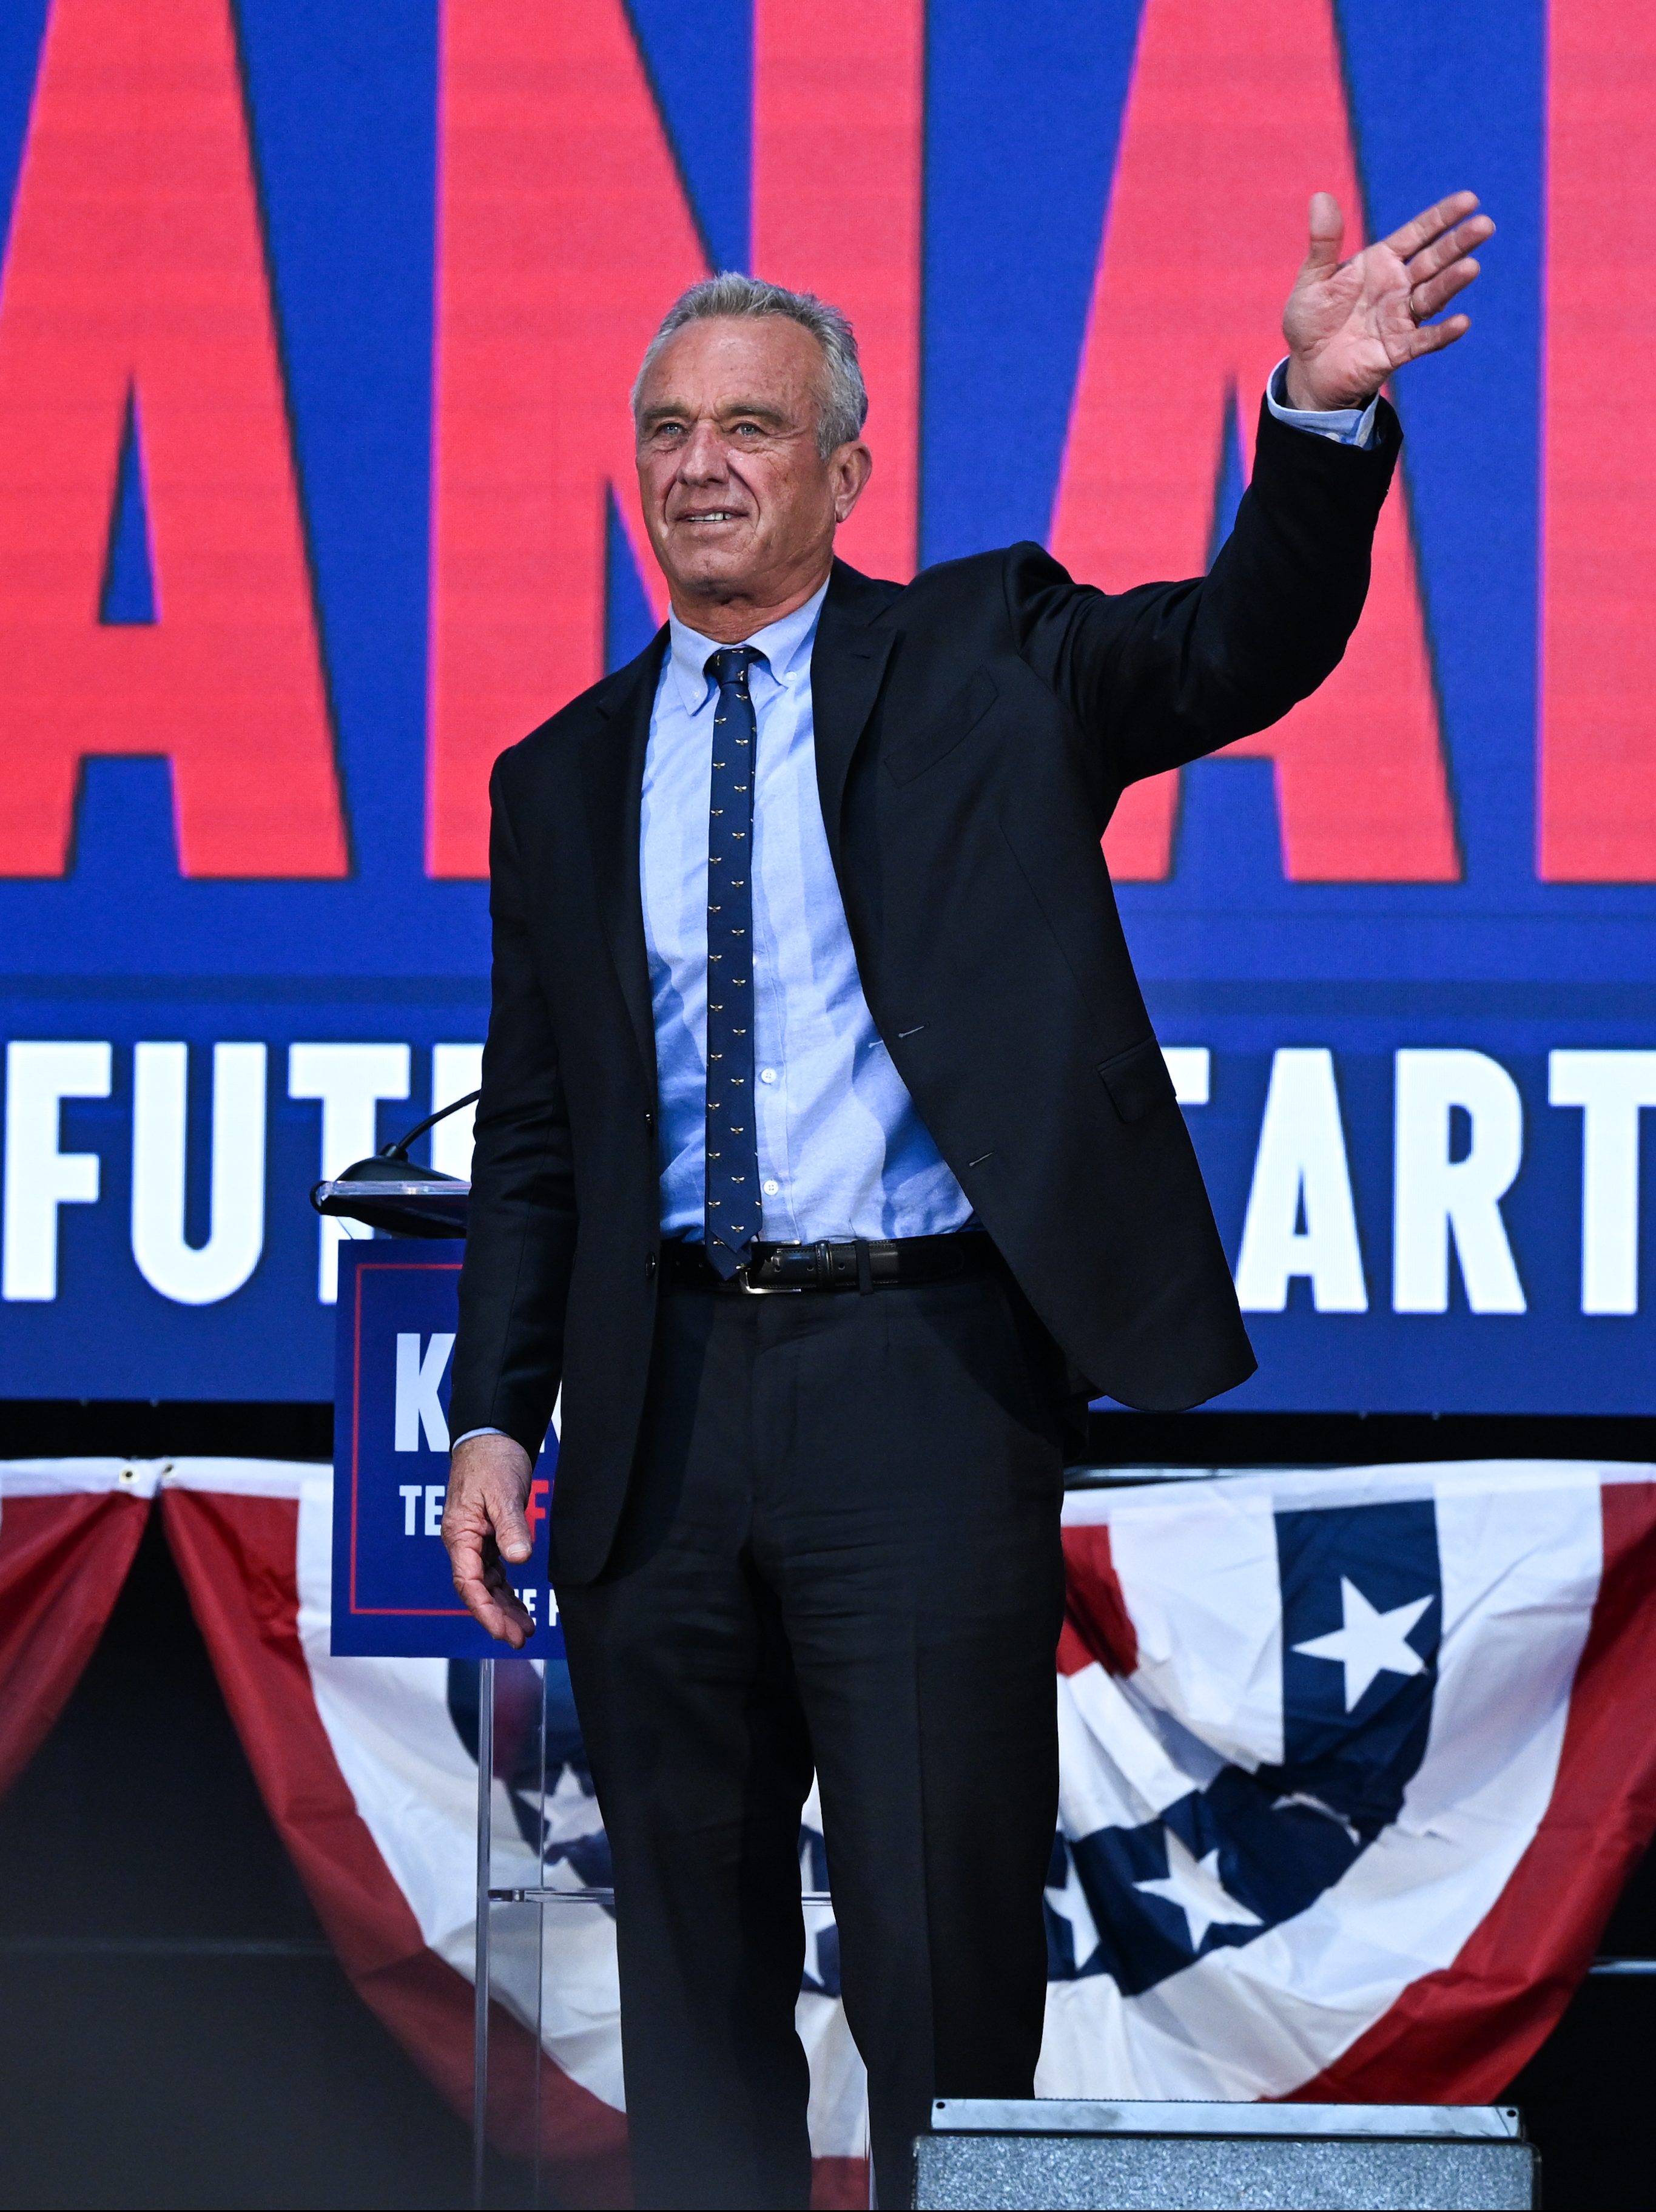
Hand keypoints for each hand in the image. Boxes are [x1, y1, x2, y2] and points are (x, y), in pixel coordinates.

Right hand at [442, 1431, 536, 1646]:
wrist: (491, 1437)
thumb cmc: (491, 1460)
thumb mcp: (503, 1493)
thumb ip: (511, 1527)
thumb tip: (519, 1559)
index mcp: (460, 1535)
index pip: (469, 1583)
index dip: (485, 1611)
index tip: (504, 1631)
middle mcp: (464, 1543)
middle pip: (478, 1590)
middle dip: (497, 1617)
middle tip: (521, 1638)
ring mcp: (475, 1541)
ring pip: (488, 1584)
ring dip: (505, 1608)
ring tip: (526, 1629)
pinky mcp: (488, 1537)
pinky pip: (495, 1572)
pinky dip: (508, 1591)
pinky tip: (522, 1605)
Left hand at [1282, 190, 1493, 411]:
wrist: (1307, 369)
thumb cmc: (1312, 319)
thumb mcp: (1313, 278)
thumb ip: (1323, 242)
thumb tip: (1320, 196)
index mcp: (1381, 263)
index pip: (1418, 234)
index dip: (1442, 218)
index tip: (1470, 200)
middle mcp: (1398, 287)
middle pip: (1434, 261)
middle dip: (1458, 244)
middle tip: (1485, 226)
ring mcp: (1400, 318)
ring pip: (1432, 296)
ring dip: (1452, 283)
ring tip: (1471, 267)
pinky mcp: (1397, 350)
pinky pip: (1423, 341)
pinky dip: (1441, 334)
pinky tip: (1462, 323)